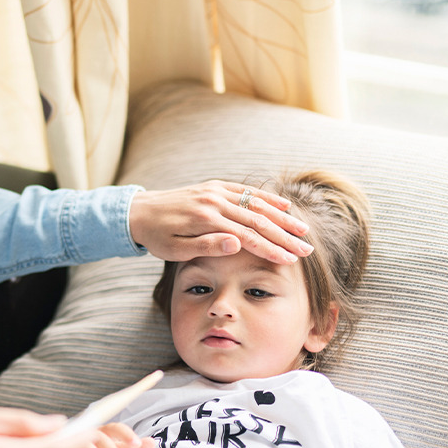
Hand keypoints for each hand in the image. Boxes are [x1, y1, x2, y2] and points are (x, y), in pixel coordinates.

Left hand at [129, 181, 312, 264]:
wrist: (139, 211)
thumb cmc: (157, 236)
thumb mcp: (175, 249)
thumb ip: (206, 246)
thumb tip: (236, 244)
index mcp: (206, 219)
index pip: (247, 236)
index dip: (271, 249)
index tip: (291, 260)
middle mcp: (214, 201)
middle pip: (258, 219)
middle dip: (285, 235)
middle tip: (307, 249)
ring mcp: (216, 191)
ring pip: (256, 204)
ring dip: (282, 217)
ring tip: (303, 230)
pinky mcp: (215, 186)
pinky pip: (246, 191)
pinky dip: (266, 197)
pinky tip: (284, 205)